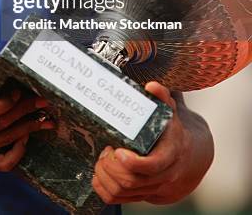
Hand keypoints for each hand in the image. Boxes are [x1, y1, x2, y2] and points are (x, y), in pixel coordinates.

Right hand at [0, 65, 53, 171]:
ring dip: (27, 129)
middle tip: (42, 101)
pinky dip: (17, 153)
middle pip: (0, 126)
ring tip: (43, 119)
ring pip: (4, 142)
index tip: (18, 91)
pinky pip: (1, 163)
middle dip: (24, 112)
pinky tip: (25, 138)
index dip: (5, 102)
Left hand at [92, 82, 193, 203]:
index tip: (117, 150)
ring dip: (105, 176)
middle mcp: (162, 175)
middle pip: (132, 181)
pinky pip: (118, 199)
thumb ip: (162, 97)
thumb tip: (152, 86)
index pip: (153, 165)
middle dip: (111, 167)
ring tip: (101, 159)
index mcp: (170, 154)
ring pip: (123, 192)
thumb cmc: (171, 130)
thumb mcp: (170, 111)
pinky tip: (98, 175)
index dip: (134, 162)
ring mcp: (151, 188)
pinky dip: (103, 189)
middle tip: (105, 150)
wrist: (186, 157)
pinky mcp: (140, 195)